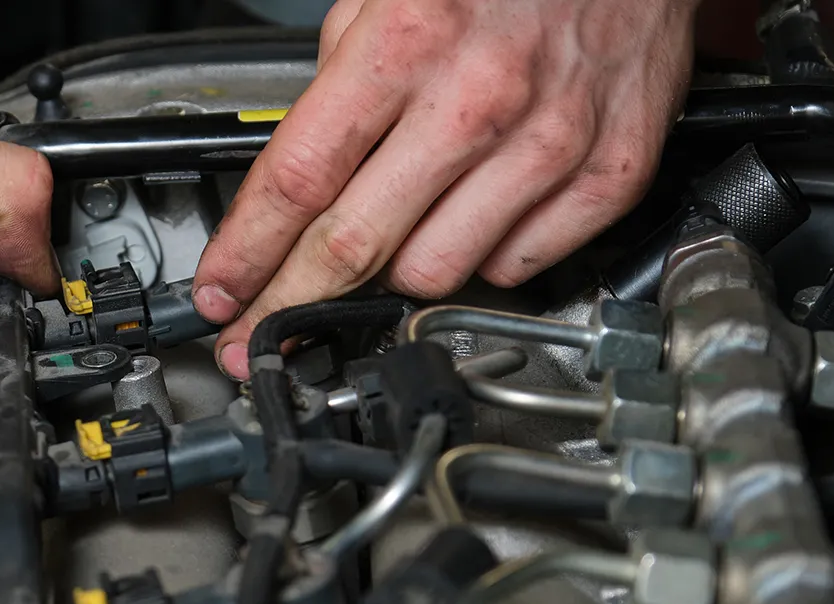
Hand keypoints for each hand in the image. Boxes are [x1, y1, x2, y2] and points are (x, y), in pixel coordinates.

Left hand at [193, 0, 696, 376]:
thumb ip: (342, 72)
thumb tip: (305, 165)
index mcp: (410, 41)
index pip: (299, 179)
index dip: (247, 252)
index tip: (221, 294)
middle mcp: (479, 99)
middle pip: (356, 246)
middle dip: (290, 303)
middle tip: (261, 331)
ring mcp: (551, 143)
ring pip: (436, 272)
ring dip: (399, 270)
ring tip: (397, 235)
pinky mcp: (612, 172)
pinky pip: (521, 264)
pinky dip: (489, 256)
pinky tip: (480, 217)